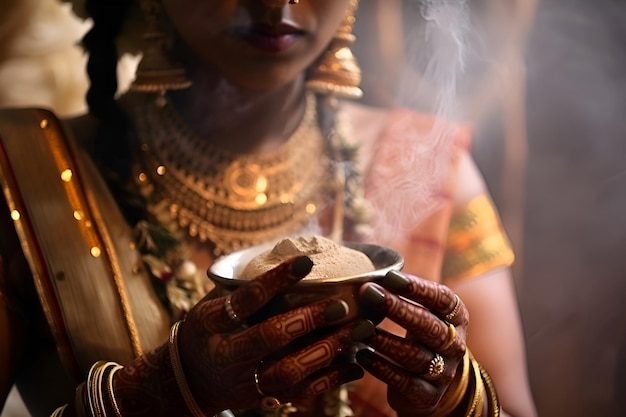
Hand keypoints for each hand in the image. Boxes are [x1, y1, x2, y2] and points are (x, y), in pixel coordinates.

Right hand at [177, 256, 368, 413]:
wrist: (191, 381)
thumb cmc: (207, 331)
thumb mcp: (210, 305)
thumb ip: (241, 288)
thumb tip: (286, 254)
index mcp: (211, 323)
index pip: (244, 300)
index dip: (275, 280)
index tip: (305, 261)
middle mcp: (228, 355)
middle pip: (269, 338)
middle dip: (307, 320)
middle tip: (340, 305)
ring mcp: (246, 381)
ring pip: (290, 372)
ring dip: (328, 350)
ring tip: (359, 330)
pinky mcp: (264, 399)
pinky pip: (301, 394)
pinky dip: (333, 378)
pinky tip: (357, 361)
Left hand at [355, 270, 468, 415]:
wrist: (432, 382)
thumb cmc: (420, 335)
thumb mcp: (423, 313)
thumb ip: (405, 296)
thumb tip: (367, 275)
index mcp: (457, 317)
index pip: (443, 299)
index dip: (418, 288)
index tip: (390, 276)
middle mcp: (455, 344)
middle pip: (429, 325)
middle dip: (398, 308)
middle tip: (369, 293)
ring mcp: (443, 372)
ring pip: (414, 355)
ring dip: (385, 340)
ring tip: (361, 328)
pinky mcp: (427, 395)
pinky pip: (403, 381)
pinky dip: (380, 367)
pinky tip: (361, 355)